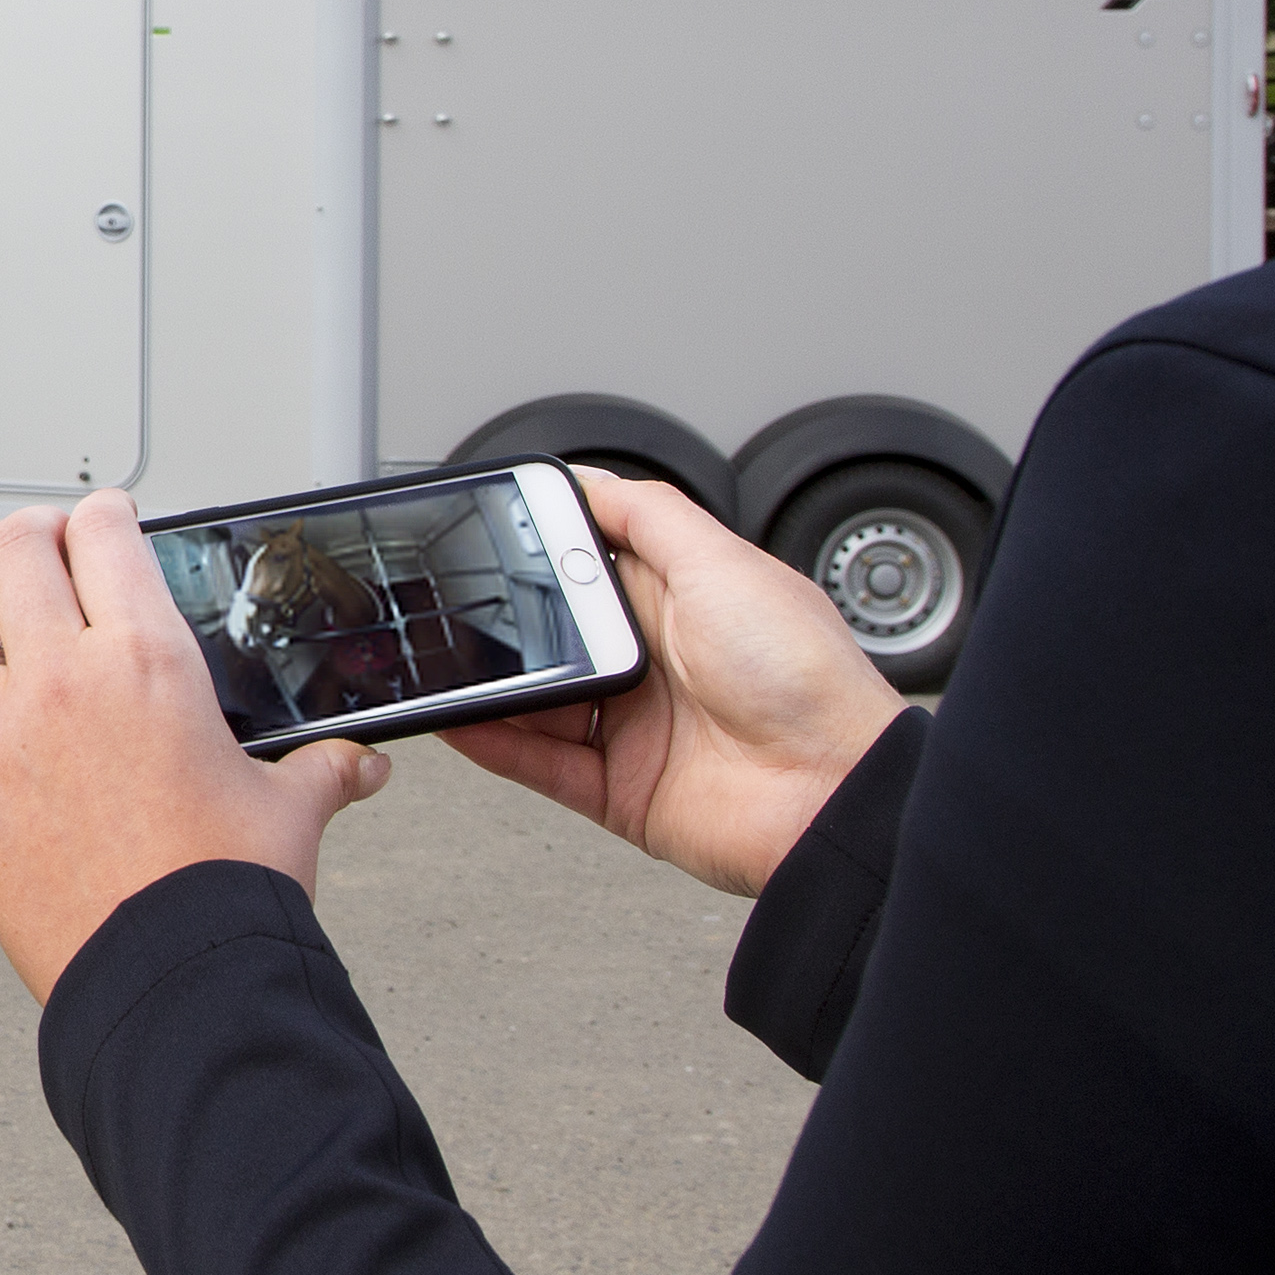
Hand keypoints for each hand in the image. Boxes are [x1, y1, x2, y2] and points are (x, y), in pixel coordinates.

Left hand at [0, 490, 393, 999]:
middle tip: (48, 543)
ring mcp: (1, 736)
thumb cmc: (224, 895)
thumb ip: (323, 770)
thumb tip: (360, 765)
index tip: (107, 519)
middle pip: (14, 550)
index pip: (104, 534)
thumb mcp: (289, 811)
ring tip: (0, 613)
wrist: (170, 983)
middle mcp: (63, 681)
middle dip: (34, 535)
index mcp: (147, 660)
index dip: (104, 513)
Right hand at [440, 467, 903, 897]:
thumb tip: (588, 479)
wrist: (832, 794)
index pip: (591, 564)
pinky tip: (460, 717)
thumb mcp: (725, 563)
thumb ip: (651, 515)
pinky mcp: (621, 787)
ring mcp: (635, 727)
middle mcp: (656, 662)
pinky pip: (539, 762)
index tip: (488, 532)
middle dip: (505, 617)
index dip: (540, 549)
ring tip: (443, 660)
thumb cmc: (806, 678)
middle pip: (554, 631)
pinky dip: (495, 742)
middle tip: (456, 600)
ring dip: (492, 682)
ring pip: (537, 698)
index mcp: (681, 600)